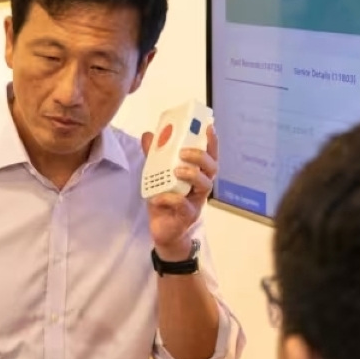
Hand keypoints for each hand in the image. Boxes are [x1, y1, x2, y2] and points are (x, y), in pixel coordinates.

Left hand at [141, 124, 218, 258]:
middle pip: (211, 168)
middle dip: (200, 157)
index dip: (211, 142)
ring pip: (204, 185)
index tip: (208, 128)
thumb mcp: (157, 175)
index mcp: (196, 174)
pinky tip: (159, 197)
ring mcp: (196, 201)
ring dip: (192, 175)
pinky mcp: (187, 216)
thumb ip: (154, 156)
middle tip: (184, 152)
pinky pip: (184, 206)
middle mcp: (200, 186)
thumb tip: (148, 134)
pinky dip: (171, 199)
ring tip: (177, 171)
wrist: (163, 230)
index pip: (209, 155)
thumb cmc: (165, 200)